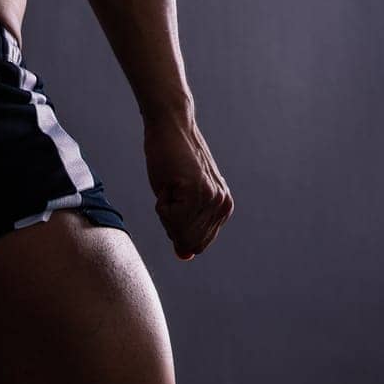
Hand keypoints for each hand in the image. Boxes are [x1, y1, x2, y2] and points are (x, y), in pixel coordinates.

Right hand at [143, 113, 233, 259]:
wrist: (171, 127)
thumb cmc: (172, 161)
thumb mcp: (180, 200)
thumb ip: (186, 228)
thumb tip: (186, 256)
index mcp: (222, 209)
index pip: (196, 244)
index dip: (178, 228)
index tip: (177, 200)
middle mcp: (222, 206)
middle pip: (187, 241)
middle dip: (171, 222)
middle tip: (173, 192)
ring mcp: (212, 199)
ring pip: (177, 231)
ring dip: (165, 211)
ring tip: (172, 185)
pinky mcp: (198, 192)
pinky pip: (169, 218)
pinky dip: (161, 203)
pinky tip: (169, 181)